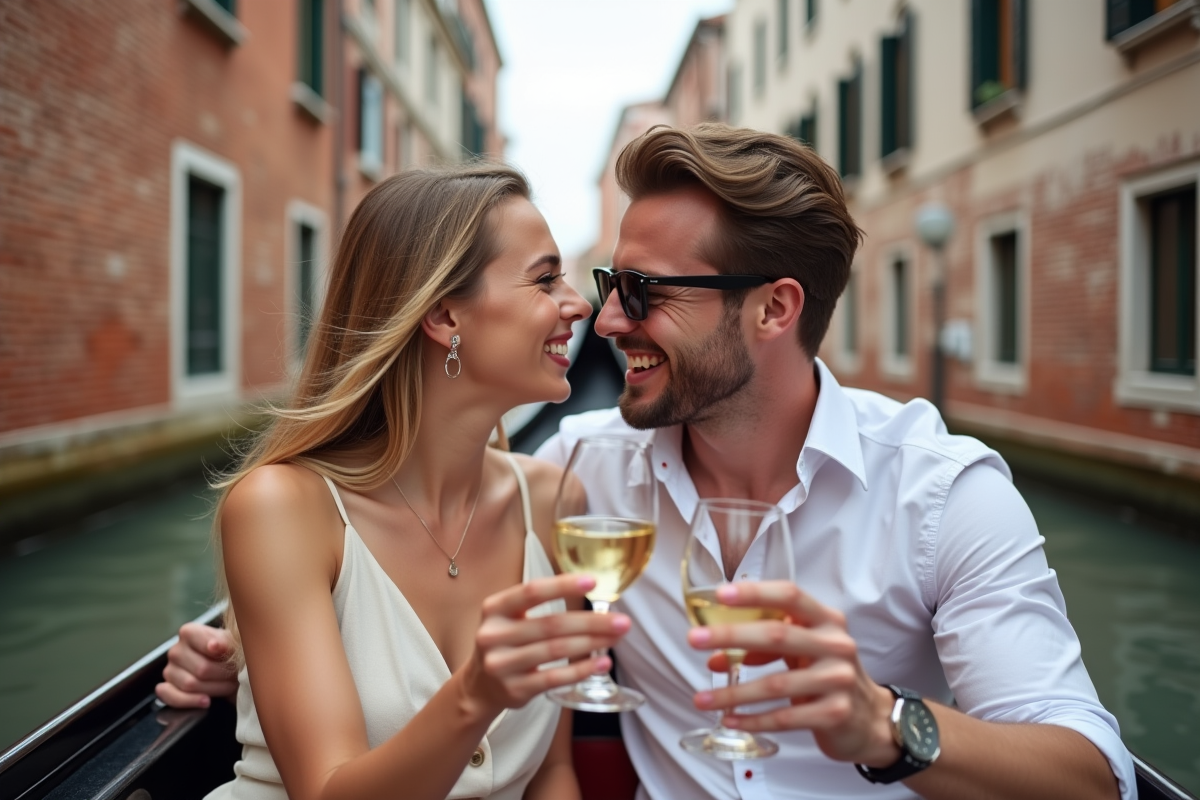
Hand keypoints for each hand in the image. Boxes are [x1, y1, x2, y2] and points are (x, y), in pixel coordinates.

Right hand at [155, 623, 238, 707]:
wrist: (230, 668)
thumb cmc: (231, 653)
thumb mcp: (233, 642)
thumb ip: (225, 641)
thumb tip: (214, 646)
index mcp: (189, 633)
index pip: (199, 640)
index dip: (217, 649)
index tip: (231, 653)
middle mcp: (175, 651)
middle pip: (200, 668)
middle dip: (223, 674)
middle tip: (237, 674)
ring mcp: (169, 671)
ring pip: (189, 685)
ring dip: (214, 689)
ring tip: (229, 686)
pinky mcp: (166, 689)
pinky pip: (172, 698)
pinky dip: (190, 701)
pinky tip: (206, 701)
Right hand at [460, 574, 630, 715]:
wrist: (479, 686)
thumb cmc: (507, 642)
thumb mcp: (510, 617)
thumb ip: (541, 605)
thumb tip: (594, 599)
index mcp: (494, 608)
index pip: (532, 592)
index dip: (562, 586)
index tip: (593, 582)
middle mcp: (493, 635)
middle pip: (551, 624)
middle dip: (591, 622)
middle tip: (621, 621)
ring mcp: (502, 664)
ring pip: (555, 650)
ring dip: (591, 644)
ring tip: (615, 639)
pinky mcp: (514, 689)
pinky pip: (554, 678)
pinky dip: (581, 670)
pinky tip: (601, 663)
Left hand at [686, 581, 899, 766]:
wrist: (869, 718)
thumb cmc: (825, 674)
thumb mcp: (801, 651)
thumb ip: (762, 645)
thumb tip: (714, 655)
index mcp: (826, 620)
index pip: (790, 595)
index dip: (755, 593)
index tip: (720, 594)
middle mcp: (836, 644)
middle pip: (777, 635)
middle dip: (731, 636)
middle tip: (694, 639)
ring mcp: (838, 679)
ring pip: (775, 683)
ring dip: (732, 692)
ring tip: (701, 698)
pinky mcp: (835, 713)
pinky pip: (785, 717)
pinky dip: (753, 720)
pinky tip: (730, 720)